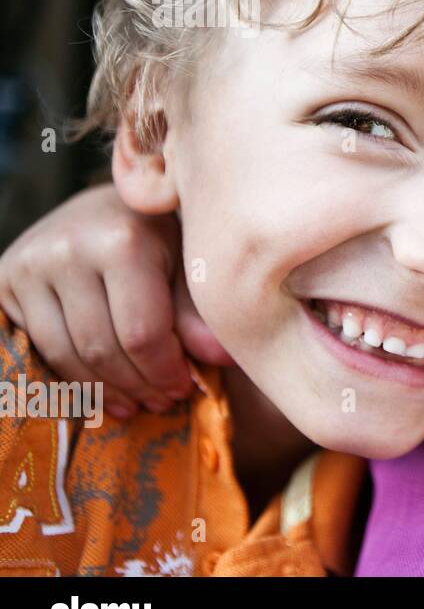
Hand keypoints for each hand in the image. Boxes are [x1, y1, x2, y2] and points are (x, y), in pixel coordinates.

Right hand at [0, 184, 228, 418]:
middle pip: (101, 348)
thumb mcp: (188, 266)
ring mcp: (29, 264)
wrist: (106, 206)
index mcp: (121, 241)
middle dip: (138, 385)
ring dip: (105, 390)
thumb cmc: (160, 237)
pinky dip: (73, 377)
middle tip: (163, 401)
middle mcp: (67, 249)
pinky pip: (38, 347)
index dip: (164, 371)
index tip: (184, 388)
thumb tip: (218, 359)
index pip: (141, 333)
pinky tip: (103, 391)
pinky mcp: (5, 279)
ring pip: (65, 354)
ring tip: (136, 402)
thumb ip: (198, 313)